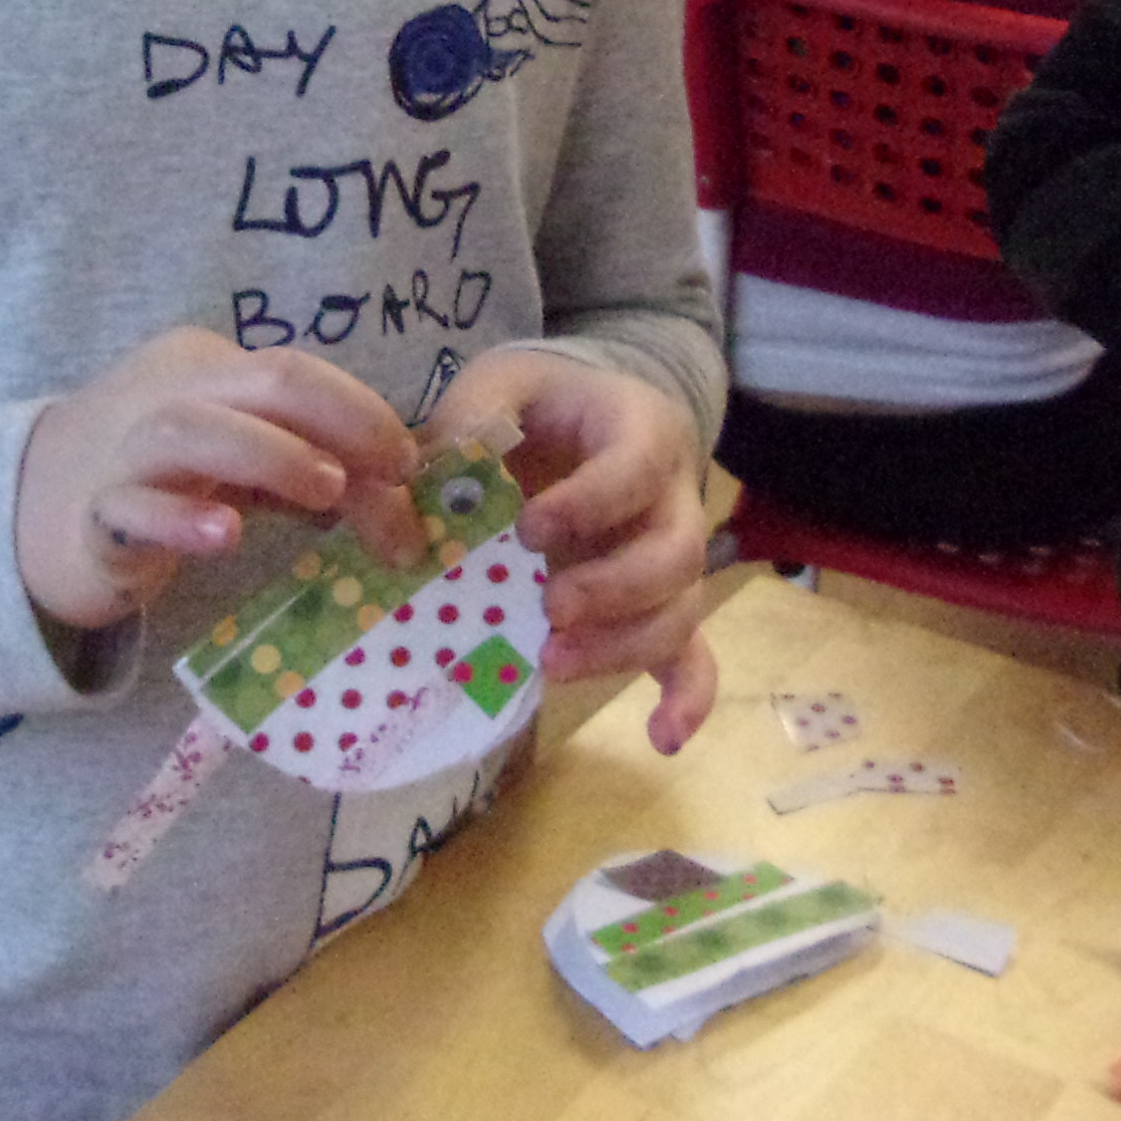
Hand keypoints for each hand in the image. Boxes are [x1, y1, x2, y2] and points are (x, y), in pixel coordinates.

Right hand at [13, 329, 413, 636]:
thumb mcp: (244, 468)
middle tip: (389, 474)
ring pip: (192, 428)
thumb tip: (400, 504)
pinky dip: (182, 519)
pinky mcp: (97, 516)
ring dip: (270, 455)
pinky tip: (226, 536)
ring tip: (325, 492)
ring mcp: (125, 451)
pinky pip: (133, 509)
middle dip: (337, 419)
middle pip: (261, 377)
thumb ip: (312, 474)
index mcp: (210, 367)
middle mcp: (169, 393)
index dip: (362, 410)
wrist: (38, 512)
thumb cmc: (163, 481)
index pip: (296, 370)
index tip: (408, 463)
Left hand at [450, 345, 720, 753]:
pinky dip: (685, 697)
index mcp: (641, 431)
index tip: (529, 529)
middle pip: (677, 553)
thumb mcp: (501, 383)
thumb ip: (470, 419)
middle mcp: (673, 498)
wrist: (578, 415)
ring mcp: (671, 558)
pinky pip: (693, 654)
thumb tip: (426, 480)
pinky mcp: (660, 603)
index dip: (592, 502)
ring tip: (552, 664)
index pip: (636, 468)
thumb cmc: (539, 402)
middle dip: (616, 589)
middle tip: (551, 608)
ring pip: (681, 610)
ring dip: (625, 646)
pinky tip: (661, 738)